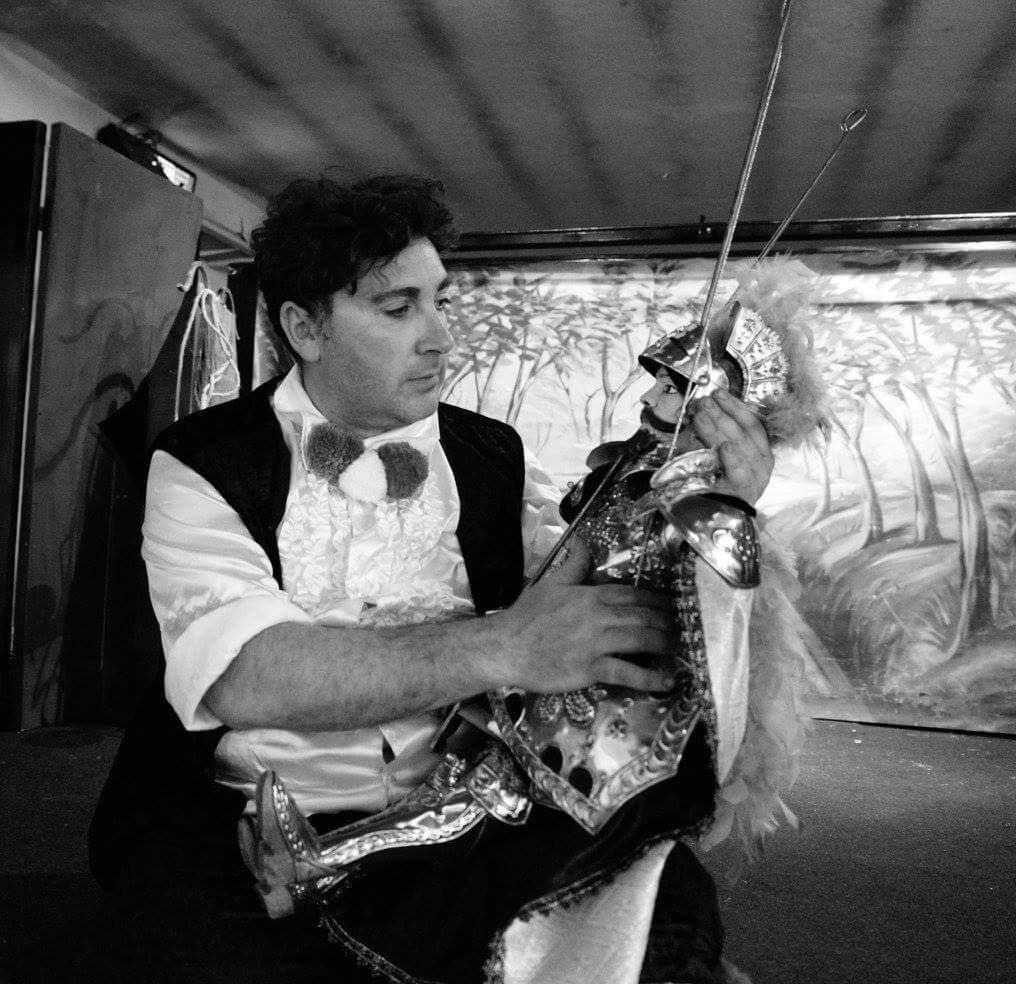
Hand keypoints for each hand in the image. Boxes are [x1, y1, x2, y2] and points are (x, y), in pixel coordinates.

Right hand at [485, 538, 676, 693]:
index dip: (658, 601)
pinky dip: (650, 677)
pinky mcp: (591, 668)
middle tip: (682, 628)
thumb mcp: (551, 582)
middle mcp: (600, 617)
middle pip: (645, 617)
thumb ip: (574, 563)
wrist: (506, 646)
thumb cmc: (527, 616)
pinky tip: (667, 681)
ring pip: (642, 640)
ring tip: (678, 648)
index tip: (672, 606)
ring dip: (665, 644)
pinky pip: (627, 672)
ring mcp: (597, 643)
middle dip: (668, 622)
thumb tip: (584, 541)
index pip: (635, 595)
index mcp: (592, 595)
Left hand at [692, 387, 773, 504]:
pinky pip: (739, 472)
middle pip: (742, 433)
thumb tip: (701, 411)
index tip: (718, 394)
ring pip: (738, 447)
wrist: (723, 520)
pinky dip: (732, 458)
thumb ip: (719, 437)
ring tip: (701, 415)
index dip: (735, 407)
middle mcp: (762, 464)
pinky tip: (724, 447)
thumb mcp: (725, 459)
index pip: (751, 424)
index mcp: (761, 453)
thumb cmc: (723, 485)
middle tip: (702, 402)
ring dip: (718, 429)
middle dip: (721, 414)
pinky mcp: (742, 492)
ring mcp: (754, 478)